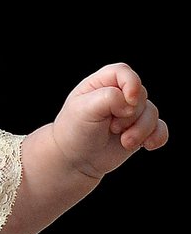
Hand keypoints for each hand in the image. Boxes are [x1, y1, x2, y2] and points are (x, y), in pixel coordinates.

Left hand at [54, 62, 167, 177]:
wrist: (73, 161)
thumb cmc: (73, 132)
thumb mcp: (84, 110)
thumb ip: (109, 97)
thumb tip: (132, 103)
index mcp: (102, 84)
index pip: (123, 72)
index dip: (131, 84)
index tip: (129, 101)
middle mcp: (119, 95)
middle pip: (141, 95)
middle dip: (130, 115)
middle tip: (112, 128)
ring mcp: (131, 113)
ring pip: (152, 113)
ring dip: (141, 130)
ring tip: (124, 142)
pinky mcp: (139, 130)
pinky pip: (159, 129)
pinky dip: (157, 136)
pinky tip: (148, 145)